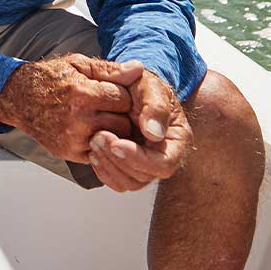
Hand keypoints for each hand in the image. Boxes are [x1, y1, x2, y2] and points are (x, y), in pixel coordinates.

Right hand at [0, 54, 141, 161]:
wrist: (19, 98)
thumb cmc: (50, 78)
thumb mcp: (78, 65)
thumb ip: (110, 69)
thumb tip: (138, 70)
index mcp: (81, 94)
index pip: (124, 99)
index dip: (125, 94)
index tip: (118, 91)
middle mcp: (77, 120)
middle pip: (124, 123)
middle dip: (123, 115)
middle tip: (115, 107)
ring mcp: (73, 139)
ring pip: (115, 140)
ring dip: (116, 130)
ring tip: (106, 117)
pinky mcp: (70, 153)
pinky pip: (101, 152)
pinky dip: (103, 142)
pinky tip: (95, 128)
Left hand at [86, 66, 192, 191]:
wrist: (130, 89)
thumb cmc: (143, 87)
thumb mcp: (151, 87)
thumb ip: (154, 107)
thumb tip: (154, 134)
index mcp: (176, 140)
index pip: (164, 164)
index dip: (138, 158)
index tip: (116, 143)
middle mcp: (163, 158)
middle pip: (143, 176)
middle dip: (118, 159)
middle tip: (97, 137)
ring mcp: (146, 165)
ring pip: (128, 182)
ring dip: (108, 165)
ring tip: (94, 141)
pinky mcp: (129, 167)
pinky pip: (117, 181)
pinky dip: (103, 170)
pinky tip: (93, 152)